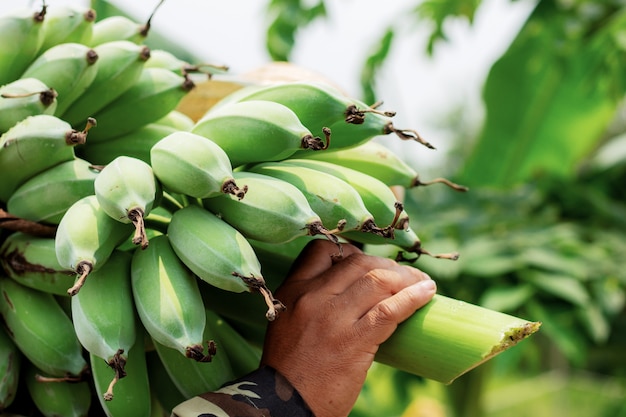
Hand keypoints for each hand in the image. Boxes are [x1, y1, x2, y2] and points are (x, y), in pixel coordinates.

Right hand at [260, 239, 435, 416]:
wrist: (285, 404)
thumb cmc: (290, 367)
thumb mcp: (288, 320)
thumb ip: (311, 300)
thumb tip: (354, 290)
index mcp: (294, 289)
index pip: (323, 250)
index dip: (352, 251)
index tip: (369, 265)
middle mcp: (312, 297)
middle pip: (359, 262)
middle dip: (387, 265)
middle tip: (403, 276)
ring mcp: (333, 318)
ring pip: (379, 280)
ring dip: (407, 279)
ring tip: (421, 284)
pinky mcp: (354, 341)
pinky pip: (390, 310)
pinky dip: (413, 298)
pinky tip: (427, 293)